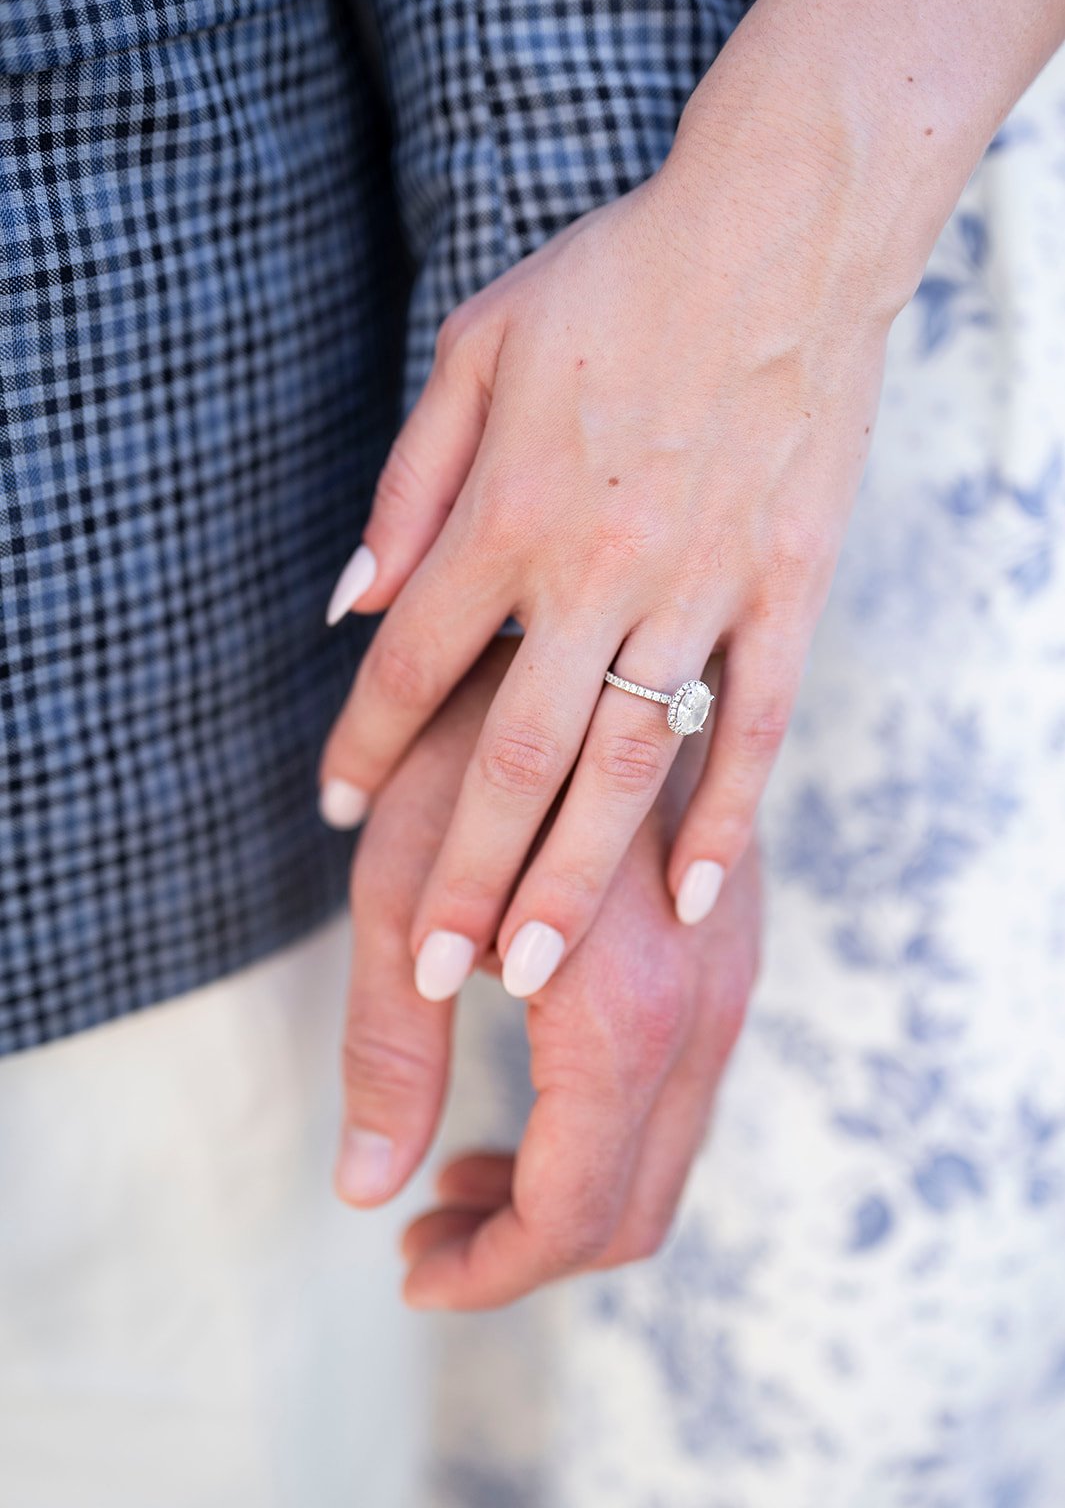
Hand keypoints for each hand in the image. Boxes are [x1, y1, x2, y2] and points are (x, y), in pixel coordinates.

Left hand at [318, 107, 884, 999]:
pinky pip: (758, 726)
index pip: (409, 666)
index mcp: (506, 512)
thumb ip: (408, 486)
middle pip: (512, 757)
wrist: (779, 229)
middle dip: (461, 875)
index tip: (338, 810)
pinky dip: (724, 818)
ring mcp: (700, 588)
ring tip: (530, 973)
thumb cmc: (616, 281)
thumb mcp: (474, 348)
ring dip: (573, 880)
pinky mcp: (787, 590)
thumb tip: (349, 602)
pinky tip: (690, 897)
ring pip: (628, 766)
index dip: (363, 746)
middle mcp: (594, 571)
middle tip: (428, 977)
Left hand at [334, 637, 760, 1309]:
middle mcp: (705, 1003)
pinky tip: (533, 1091)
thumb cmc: (461, 748)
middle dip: (527, 1251)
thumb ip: (389, 1053)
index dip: (488, 1271)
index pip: (572, 1214)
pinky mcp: (734, 941)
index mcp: (624, 1009)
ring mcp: (732, 973)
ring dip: (568, 1192)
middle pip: (636, 1209)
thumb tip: (368, 1191)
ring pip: (670, 1156)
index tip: (410, 1264)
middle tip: (427, 1230)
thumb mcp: (398, 901)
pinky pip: (690, 1087)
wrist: (577, 623)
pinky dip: (611, 1133)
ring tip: (463, 1165)